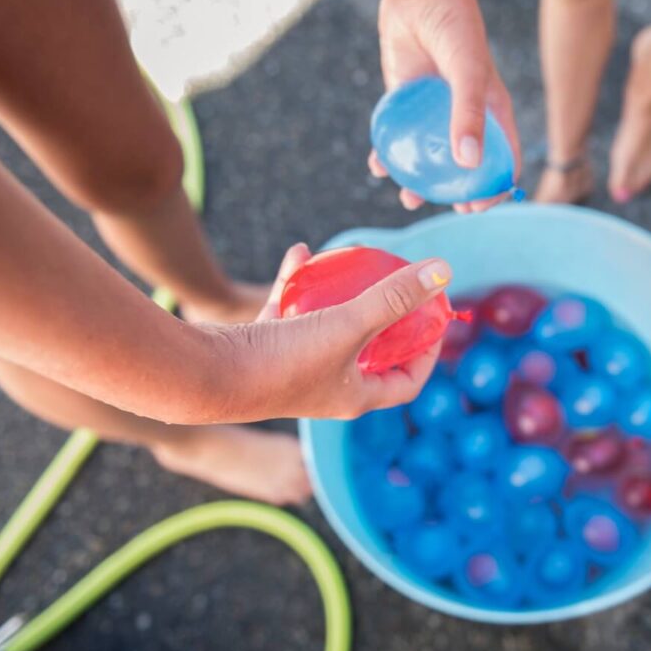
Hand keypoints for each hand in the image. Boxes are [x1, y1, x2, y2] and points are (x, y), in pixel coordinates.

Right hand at [226, 243, 445, 420]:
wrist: (207, 375)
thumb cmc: (284, 361)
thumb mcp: (350, 324)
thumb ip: (395, 297)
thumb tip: (443, 271)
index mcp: (355, 397)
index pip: (406, 383)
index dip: (428, 355)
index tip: (436, 320)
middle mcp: (328, 388)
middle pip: (370, 354)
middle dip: (387, 322)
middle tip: (400, 290)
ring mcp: (294, 368)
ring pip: (328, 328)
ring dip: (340, 297)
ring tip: (353, 267)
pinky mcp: (265, 348)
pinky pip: (289, 312)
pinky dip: (296, 284)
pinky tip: (299, 253)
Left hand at [370, 0, 520, 213]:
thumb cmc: (455, 27)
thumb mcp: (468, 72)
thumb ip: (468, 116)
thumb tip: (467, 164)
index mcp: (491, 111)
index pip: (502, 159)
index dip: (495, 188)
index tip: (479, 208)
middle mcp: (464, 115)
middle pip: (463, 166)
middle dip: (455, 194)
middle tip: (443, 208)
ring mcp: (433, 111)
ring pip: (429, 156)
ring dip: (419, 181)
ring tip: (407, 197)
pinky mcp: (405, 101)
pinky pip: (399, 136)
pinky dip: (388, 153)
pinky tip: (377, 166)